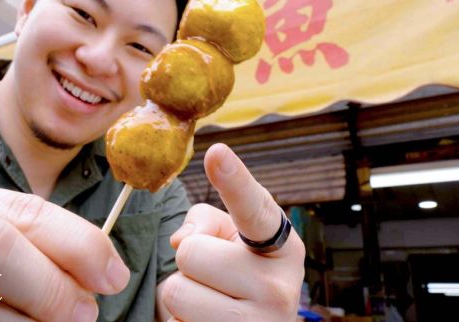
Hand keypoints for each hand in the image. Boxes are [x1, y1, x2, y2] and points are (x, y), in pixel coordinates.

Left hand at [160, 144, 305, 321]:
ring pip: (176, 292)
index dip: (233, 179)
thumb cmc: (238, 279)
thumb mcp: (231, 241)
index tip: (216, 152)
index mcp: (282, 248)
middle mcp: (279, 288)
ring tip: (210, 306)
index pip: (253, 209)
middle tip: (214, 281)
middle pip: (190, 252)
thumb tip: (181, 240)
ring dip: (182, 298)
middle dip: (189, 264)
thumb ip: (206, 222)